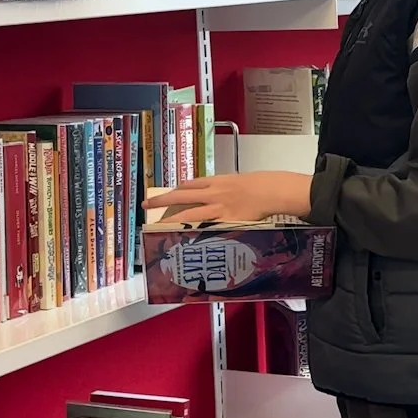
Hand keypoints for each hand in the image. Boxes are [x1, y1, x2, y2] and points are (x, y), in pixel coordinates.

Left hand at [147, 171, 312, 223]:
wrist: (270, 191)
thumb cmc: (258, 185)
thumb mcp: (237, 181)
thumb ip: (224, 188)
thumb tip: (215, 194)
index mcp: (216, 181)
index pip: (189, 185)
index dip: (174, 190)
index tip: (164, 194)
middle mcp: (212, 193)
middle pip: (181, 195)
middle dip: (162, 199)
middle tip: (147, 204)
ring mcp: (217, 207)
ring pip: (188, 213)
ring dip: (171, 219)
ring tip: (158, 224)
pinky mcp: (225, 221)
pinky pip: (205, 226)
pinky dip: (194, 231)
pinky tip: (183, 237)